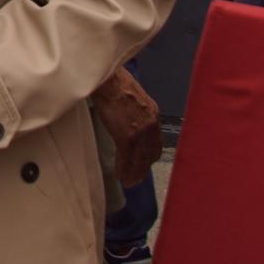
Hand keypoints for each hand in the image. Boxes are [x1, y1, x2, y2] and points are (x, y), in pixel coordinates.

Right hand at [91, 69, 160, 187]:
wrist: (108, 81)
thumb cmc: (115, 82)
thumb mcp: (133, 95)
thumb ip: (136, 109)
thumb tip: (129, 116)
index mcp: (153, 114)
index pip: (156, 142)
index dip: (150, 156)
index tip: (145, 163)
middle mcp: (150, 125)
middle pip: (149, 154)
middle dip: (143, 168)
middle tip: (137, 178)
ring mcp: (139, 132)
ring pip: (139, 159)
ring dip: (133, 173)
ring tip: (128, 182)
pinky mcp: (126, 136)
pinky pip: (126, 158)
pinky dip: (123, 169)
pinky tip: (120, 175)